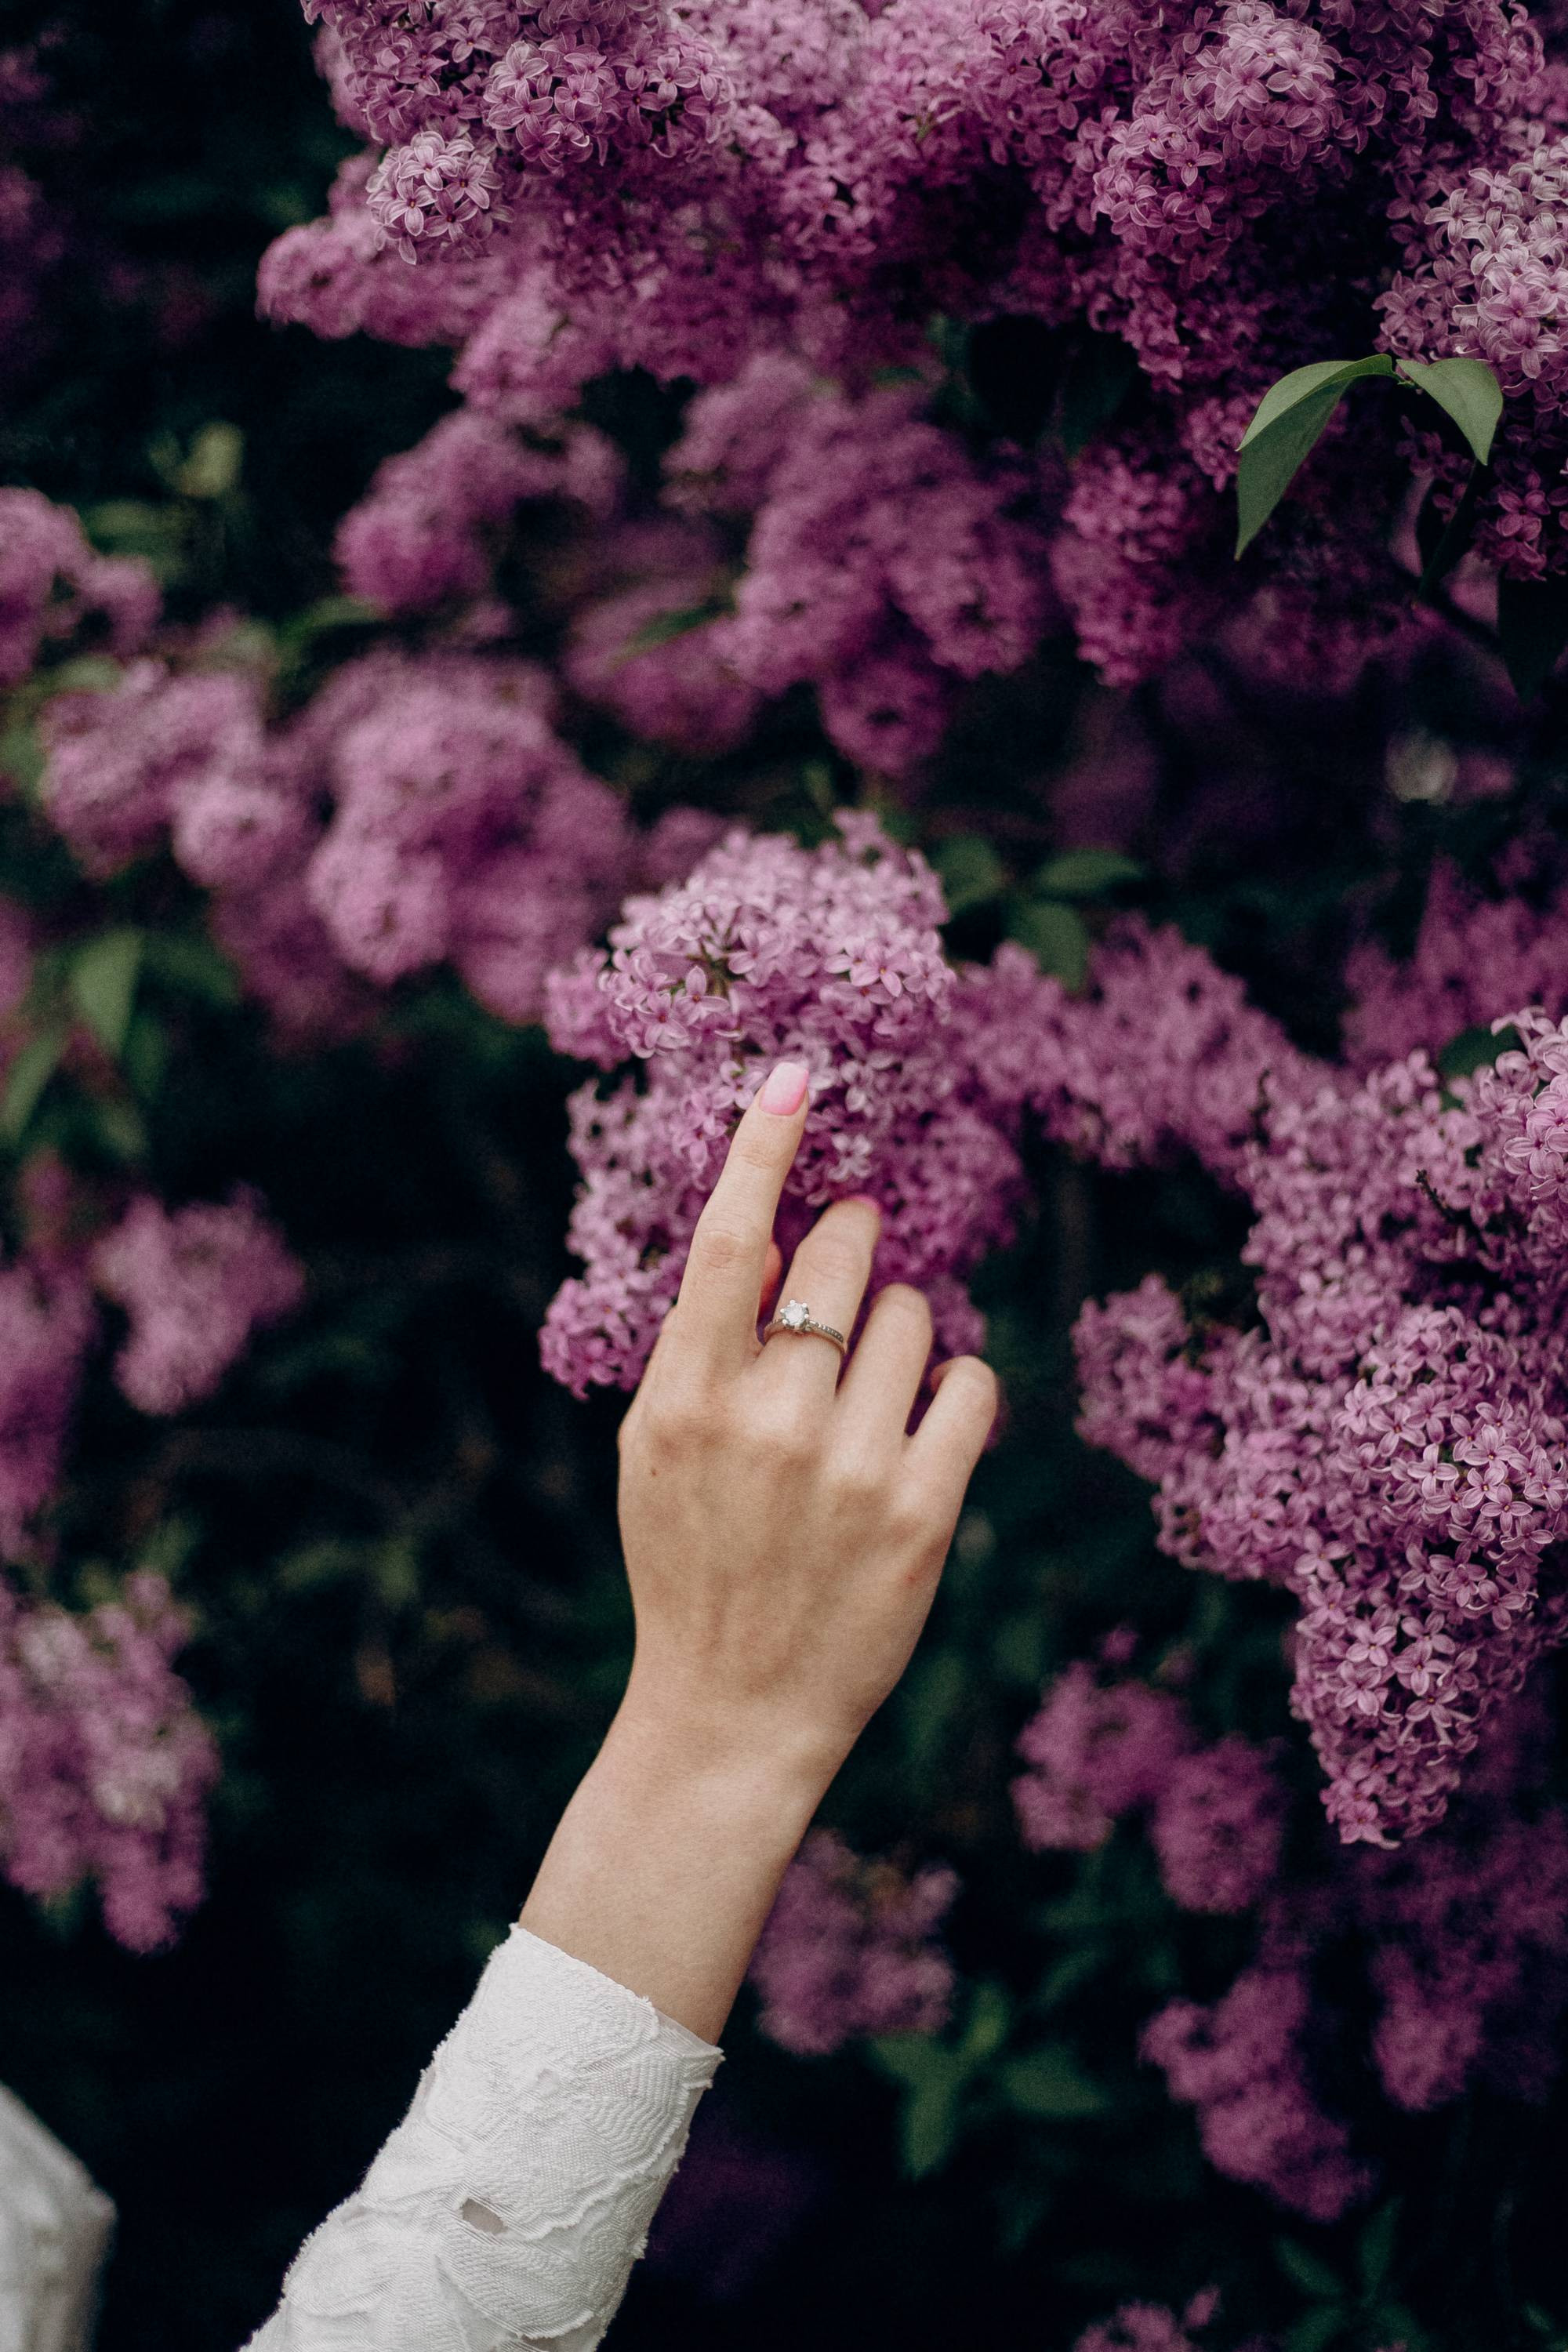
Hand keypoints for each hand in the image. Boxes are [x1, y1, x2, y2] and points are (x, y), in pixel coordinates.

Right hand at [615, 1056, 998, 1788]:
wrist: (731, 1711)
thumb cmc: (691, 1560)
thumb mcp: (654, 1447)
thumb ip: (702, 1344)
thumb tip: (780, 1233)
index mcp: (682, 1397)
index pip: (731, 1241)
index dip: (764, 1147)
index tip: (796, 1076)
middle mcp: (766, 1419)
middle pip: (849, 1256)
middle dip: (860, 1242)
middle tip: (852, 1270)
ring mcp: (849, 1467)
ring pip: (919, 1315)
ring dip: (905, 1331)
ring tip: (868, 1395)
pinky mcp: (924, 1512)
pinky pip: (972, 1384)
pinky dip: (954, 1389)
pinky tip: (917, 1428)